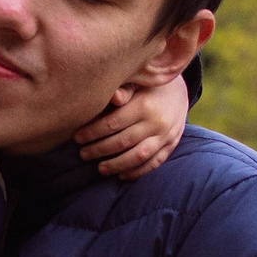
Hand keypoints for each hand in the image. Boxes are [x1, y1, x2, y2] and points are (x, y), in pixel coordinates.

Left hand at [75, 73, 190, 179]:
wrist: (179, 90)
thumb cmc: (147, 85)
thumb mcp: (136, 82)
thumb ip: (123, 89)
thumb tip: (112, 96)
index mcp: (144, 104)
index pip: (112, 123)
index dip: (92, 132)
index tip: (77, 137)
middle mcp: (157, 122)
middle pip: (123, 142)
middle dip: (99, 150)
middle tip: (83, 154)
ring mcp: (166, 135)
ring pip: (138, 156)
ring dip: (116, 165)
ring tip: (100, 168)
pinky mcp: (172, 145)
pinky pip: (154, 163)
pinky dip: (137, 172)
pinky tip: (122, 175)